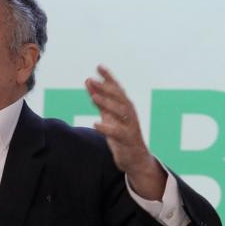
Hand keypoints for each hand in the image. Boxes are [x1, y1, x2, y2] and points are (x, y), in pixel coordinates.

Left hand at [85, 65, 165, 198]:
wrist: (135, 159)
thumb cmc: (121, 135)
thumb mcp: (109, 115)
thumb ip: (100, 100)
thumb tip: (89, 81)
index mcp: (125, 107)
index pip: (117, 89)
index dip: (109, 78)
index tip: (99, 66)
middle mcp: (129, 114)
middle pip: (119, 98)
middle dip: (106, 88)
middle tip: (91, 80)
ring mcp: (130, 127)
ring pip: (121, 112)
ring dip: (107, 104)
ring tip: (93, 97)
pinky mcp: (127, 140)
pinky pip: (118, 133)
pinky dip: (107, 128)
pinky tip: (96, 124)